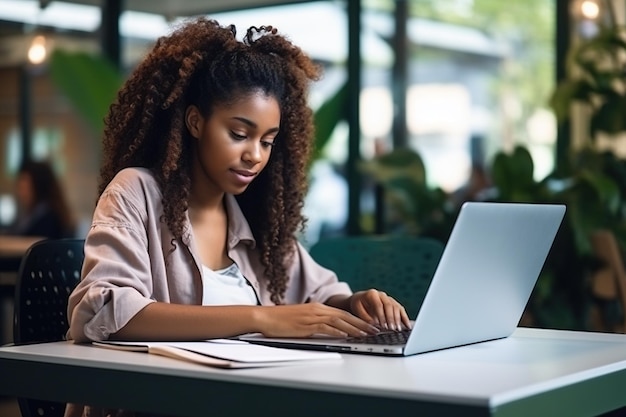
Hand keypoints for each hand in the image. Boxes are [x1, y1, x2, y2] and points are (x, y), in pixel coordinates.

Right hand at [256, 303, 379, 337]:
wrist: (265, 317)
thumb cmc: (281, 321)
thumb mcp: (302, 320)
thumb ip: (315, 323)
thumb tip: (328, 331)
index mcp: (317, 308)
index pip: (343, 312)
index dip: (358, 319)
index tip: (369, 325)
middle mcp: (317, 310)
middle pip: (345, 315)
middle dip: (362, 323)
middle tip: (375, 329)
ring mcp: (312, 316)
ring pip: (339, 321)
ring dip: (355, 328)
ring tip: (367, 334)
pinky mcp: (306, 324)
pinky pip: (326, 327)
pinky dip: (339, 331)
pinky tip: (347, 336)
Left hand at [348, 289, 410, 331]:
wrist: (360, 299)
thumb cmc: (358, 305)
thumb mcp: (357, 310)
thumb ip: (365, 317)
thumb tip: (374, 324)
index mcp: (372, 294)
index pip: (378, 305)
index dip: (381, 316)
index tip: (382, 326)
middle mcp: (382, 295)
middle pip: (389, 305)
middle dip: (390, 318)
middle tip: (391, 329)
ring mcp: (389, 298)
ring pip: (396, 307)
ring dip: (398, 319)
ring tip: (397, 330)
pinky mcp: (394, 304)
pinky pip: (401, 310)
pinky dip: (405, 318)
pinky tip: (407, 326)